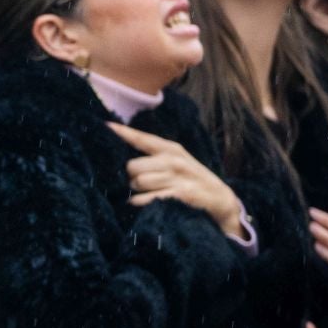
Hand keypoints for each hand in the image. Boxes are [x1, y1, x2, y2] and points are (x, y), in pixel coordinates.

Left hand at [106, 124, 242, 237]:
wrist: (221, 199)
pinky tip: (150, 202)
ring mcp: (177, 177)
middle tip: (144, 183)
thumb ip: (154, 155)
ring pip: (137, 183)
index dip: (123, 133)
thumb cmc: (190, 179)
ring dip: (138, 191)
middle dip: (133, 177)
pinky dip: (142, 202)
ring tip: (151, 192)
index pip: (142, 138)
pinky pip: (145, 198)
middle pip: (132, 166)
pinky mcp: (179, 195)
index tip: (106, 125)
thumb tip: (123, 157)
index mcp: (171, 149)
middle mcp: (173, 160)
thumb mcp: (177, 160)